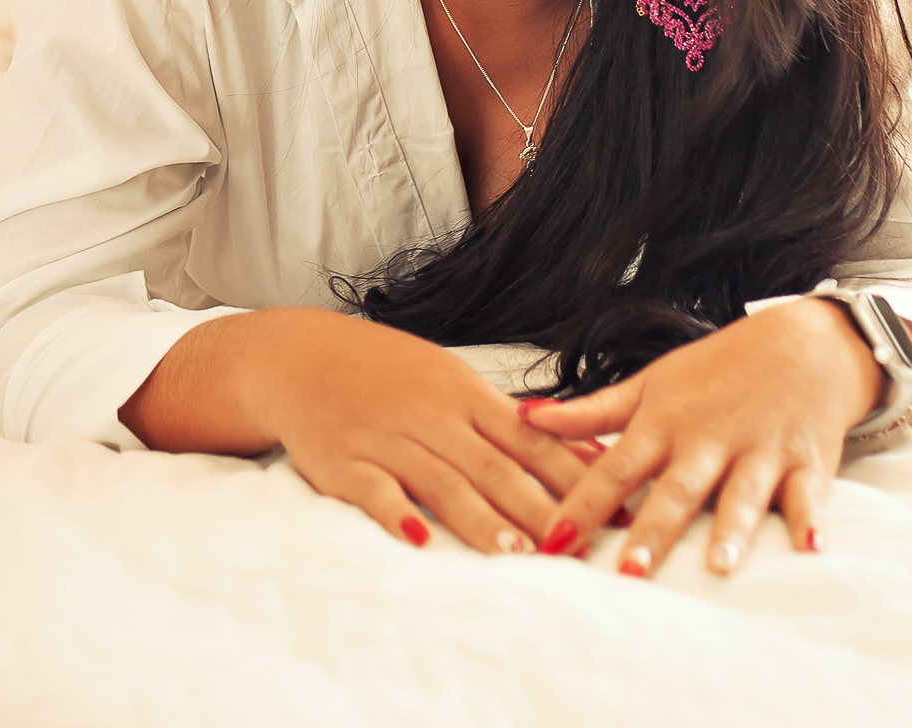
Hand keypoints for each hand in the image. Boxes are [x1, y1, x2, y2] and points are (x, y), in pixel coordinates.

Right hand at [121, 307, 587, 554]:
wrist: (303, 356)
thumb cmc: (389, 374)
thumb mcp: (451, 382)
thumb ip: (507, 420)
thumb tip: (577, 450)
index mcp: (465, 395)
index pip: (529, 437)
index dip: (571, 472)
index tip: (609, 502)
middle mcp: (433, 416)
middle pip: (494, 465)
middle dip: (537, 506)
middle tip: (575, 544)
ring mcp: (388, 439)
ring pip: (442, 481)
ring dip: (480, 519)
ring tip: (515, 554)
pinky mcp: (346, 463)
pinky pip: (374, 490)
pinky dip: (396, 514)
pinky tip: (416, 541)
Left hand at [520, 298, 884, 577]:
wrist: (799, 343)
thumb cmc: (716, 370)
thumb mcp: (651, 384)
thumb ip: (592, 411)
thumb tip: (527, 416)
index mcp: (665, 422)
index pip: (616, 467)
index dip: (584, 504)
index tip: (555, 543)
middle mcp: (708, 439)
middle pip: (676, 490)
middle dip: (653, 531)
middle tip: (628, 574)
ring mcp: (758, 452)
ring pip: (742, 496)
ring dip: (731, 530)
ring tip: (717, 566)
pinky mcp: (806, 463)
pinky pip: (807, 496)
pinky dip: (810, 520)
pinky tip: (810, 547)